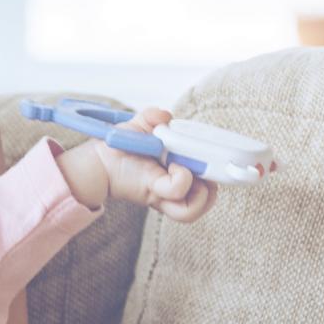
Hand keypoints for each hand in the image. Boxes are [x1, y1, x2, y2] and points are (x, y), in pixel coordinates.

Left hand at [90, 107, 218, 222]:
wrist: (100, 159)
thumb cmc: (122, 147)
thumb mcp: (142, 127)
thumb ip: (155, 117)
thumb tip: (165, 116)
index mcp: (181, 173)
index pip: (212, 180)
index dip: (221, 171)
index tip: (223, 157)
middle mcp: (176, 187)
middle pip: (209, 198)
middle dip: (217, 182)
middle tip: (208, 164)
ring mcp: (166, 193)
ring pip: (197, 207)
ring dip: (202, 189)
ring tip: (188, 167)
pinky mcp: (155, 192)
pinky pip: (178, 191)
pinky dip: (182, 178)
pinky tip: (173, 165)